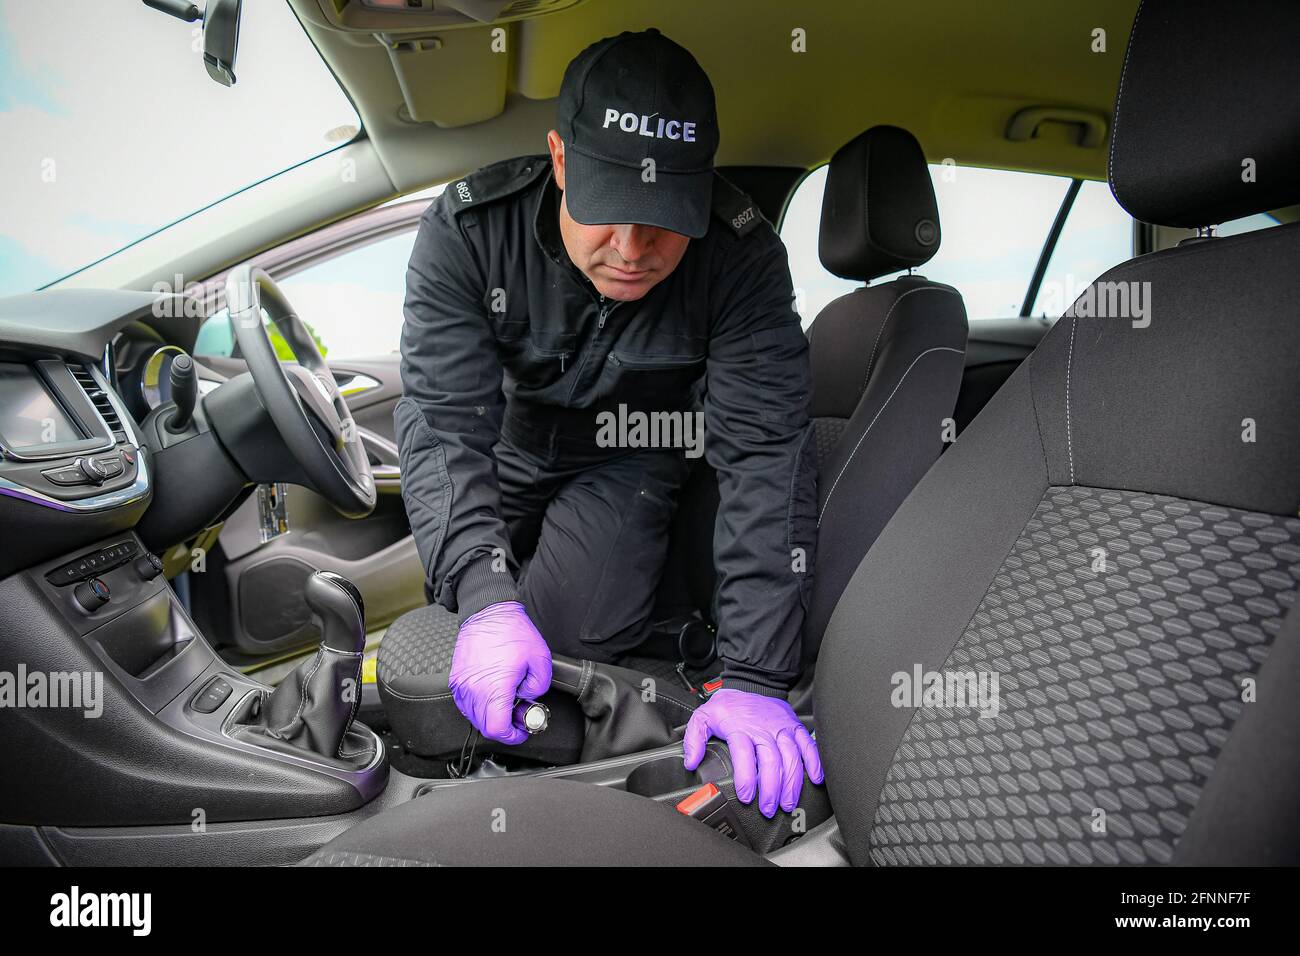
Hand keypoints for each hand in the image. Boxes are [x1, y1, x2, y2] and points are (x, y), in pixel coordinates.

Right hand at [449, 601, 551, 744]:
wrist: (488, 612)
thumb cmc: (512, 630)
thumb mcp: (540, 659)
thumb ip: (539, 686)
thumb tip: (529, 698)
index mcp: (495, 687)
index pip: (497, 728)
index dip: (512, 736)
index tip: (521, 731)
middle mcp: (474, 689)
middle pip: (484, 726)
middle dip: (503, 727)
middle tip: (516, 716)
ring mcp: (462, 685)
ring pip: (472, 717)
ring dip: (489, 717)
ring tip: (504, 703)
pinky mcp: (456, 679)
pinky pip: (464, 704)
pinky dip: (477, 707)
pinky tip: (489, 697)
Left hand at [682, 688, 823, 817]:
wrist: (750, 683)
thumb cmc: (728, 705)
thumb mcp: (703, 717)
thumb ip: (694, 739)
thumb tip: (691, 761)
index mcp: (740, 728)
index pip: (745, 755)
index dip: (747, 778)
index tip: (747, 796)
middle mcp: (763, 729)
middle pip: (771, 761)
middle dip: (772, 789)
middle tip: (769, 808)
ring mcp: (781, 729)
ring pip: (791, 757)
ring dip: (792, 783)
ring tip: (788, 802)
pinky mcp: (795, 727)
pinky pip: (808, 745)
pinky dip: (814, 762)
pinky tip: (814, 779)